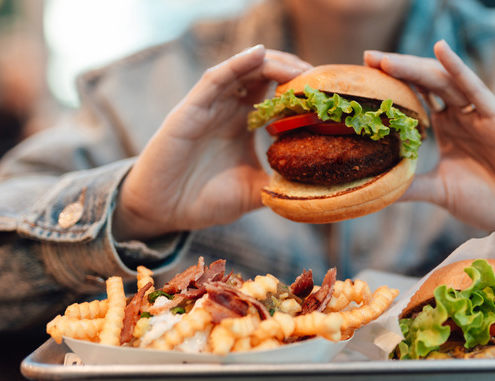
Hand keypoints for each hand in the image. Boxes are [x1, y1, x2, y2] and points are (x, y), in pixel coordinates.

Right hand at [113, 45, 310, 240]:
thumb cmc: (205, 200)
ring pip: (244, 70)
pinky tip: (259, 55)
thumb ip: (279, 183)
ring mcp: (210, 106)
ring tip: (299, 68)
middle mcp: (229, 108)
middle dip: (294, 72)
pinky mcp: (190, 109)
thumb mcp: (253, 192)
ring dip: (273, 64)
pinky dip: (237, 64)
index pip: (278, 94)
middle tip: (321, 78)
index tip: (330, 94)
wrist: (164, 211)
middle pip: (265, 75)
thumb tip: (315, 186)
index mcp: (245, 124)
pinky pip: (216, 78)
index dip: (302, 89)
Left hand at [364, 40, 494, 241]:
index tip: (363, 77)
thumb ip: (411, 186)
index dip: (391, 85)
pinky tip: (440, 50)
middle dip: (396, 69)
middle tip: (367, 59)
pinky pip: (475, 89)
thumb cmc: (487, 199)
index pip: (415, 98)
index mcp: (446, 127)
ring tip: (386, 59)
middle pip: (424, 83)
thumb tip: (377, 191)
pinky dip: (457, 68)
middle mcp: (460, 115)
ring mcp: (478, 114)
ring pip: (443, 81)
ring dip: (415, 68)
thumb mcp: (440, 191)